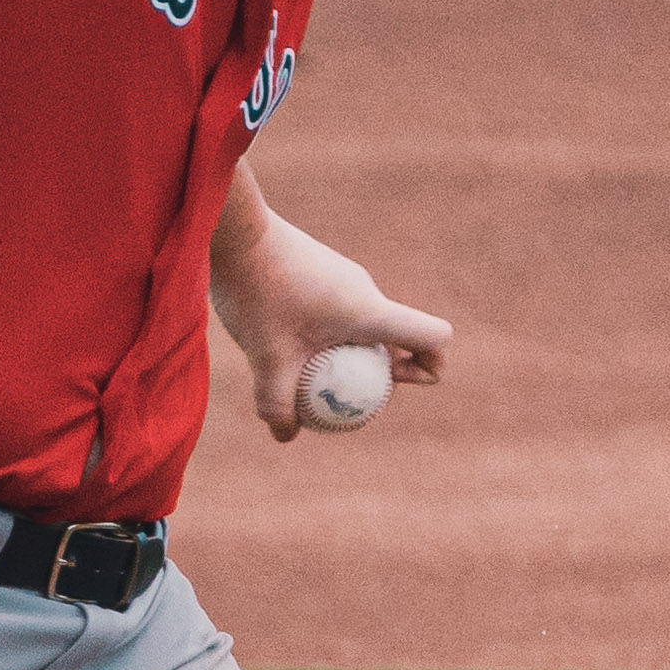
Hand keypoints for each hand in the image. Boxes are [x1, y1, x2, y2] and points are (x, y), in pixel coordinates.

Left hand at [210, 173, 449, 443]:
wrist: (236, 233)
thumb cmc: (257, 294)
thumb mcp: (265, 358)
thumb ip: (277, 403)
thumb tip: (286, 436)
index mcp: (370, 312)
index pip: (433, 336)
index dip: (433, 365)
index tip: (404, 383)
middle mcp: (366, 292)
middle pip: (398, 337)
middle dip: (383, 372)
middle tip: (342, 395)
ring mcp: (345, 278)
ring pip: (364, 325)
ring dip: (349, 354)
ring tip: (304, 372)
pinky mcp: (324, 271)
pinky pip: (340, 312)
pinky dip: (328, 335)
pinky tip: (283, 342)